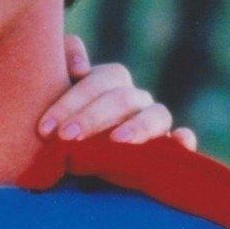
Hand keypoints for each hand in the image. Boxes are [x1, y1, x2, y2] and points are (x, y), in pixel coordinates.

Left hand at [37, 36, 196, 149]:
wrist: (78, 163)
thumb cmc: (64, 123)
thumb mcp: (55, 94)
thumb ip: (62, 65)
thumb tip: (81, 66)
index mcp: (110, 82)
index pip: (100, 80)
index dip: (72, 101)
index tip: (46, 127)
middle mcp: (135, 99)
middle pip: (122, 98)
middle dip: (92, 117)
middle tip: (66, 136)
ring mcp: (154, 121)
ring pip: (157, 114)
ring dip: (138, 126)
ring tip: (117, 141)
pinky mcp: (168, 148)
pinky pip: (183, 139)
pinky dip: (183, 139)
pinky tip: (178, 143)